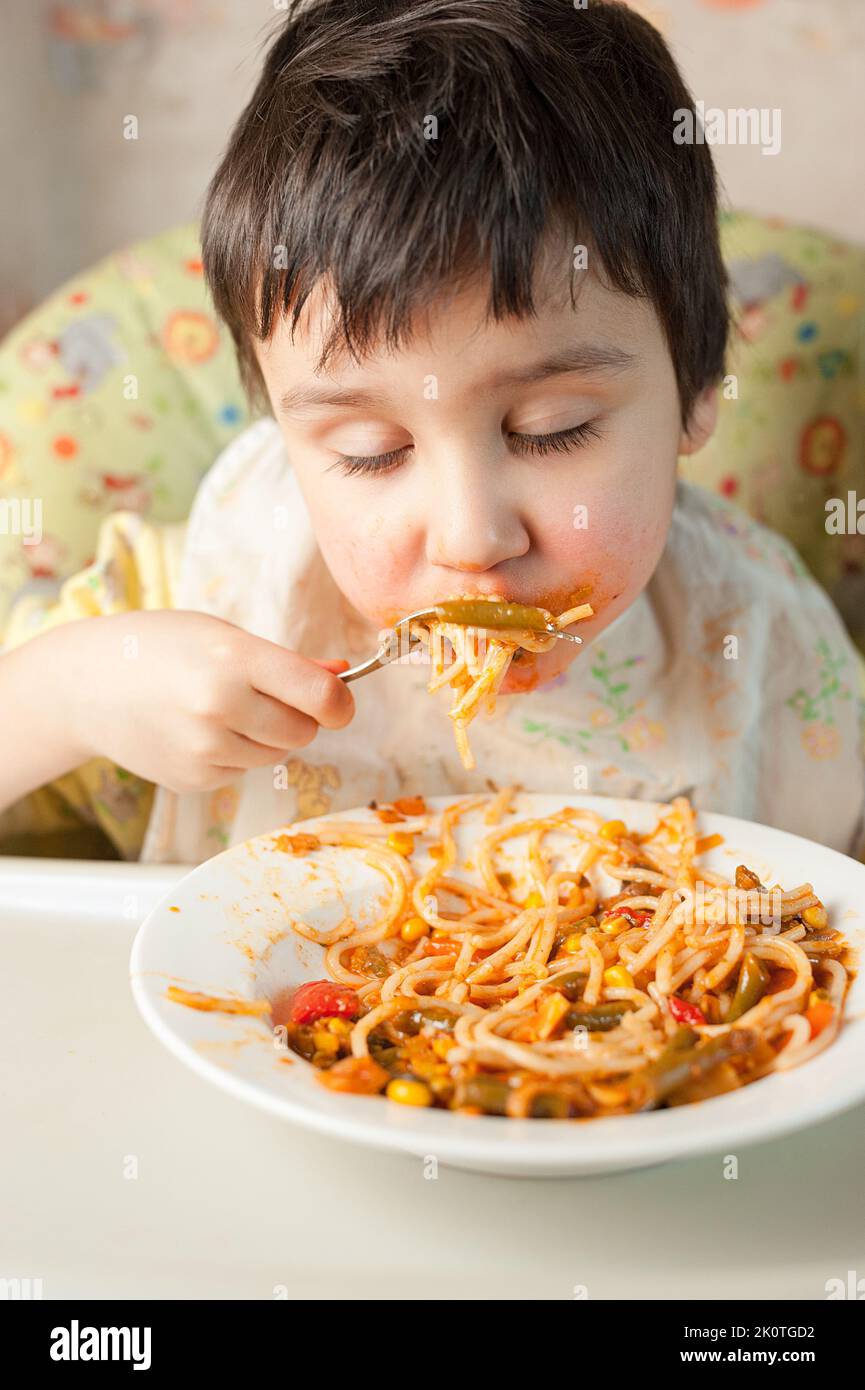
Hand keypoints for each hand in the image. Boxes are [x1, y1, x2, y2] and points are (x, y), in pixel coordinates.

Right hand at [60, 610, 353, 792]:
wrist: (86, 685)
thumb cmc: (161, 648)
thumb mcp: (223, 637)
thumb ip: (288, 663)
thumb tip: (343, 675)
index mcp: (234, 660)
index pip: (320, 696)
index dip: (340, 703)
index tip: (339, 702)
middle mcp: (220, 708)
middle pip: (303, 732)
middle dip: (298, 717)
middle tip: (263, 696)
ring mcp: (204, 750)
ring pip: (277, 755)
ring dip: (265, 736)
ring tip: (221, 709)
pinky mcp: (193, 780)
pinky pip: (242, 771)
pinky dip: (233, 754)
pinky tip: (196, 730)